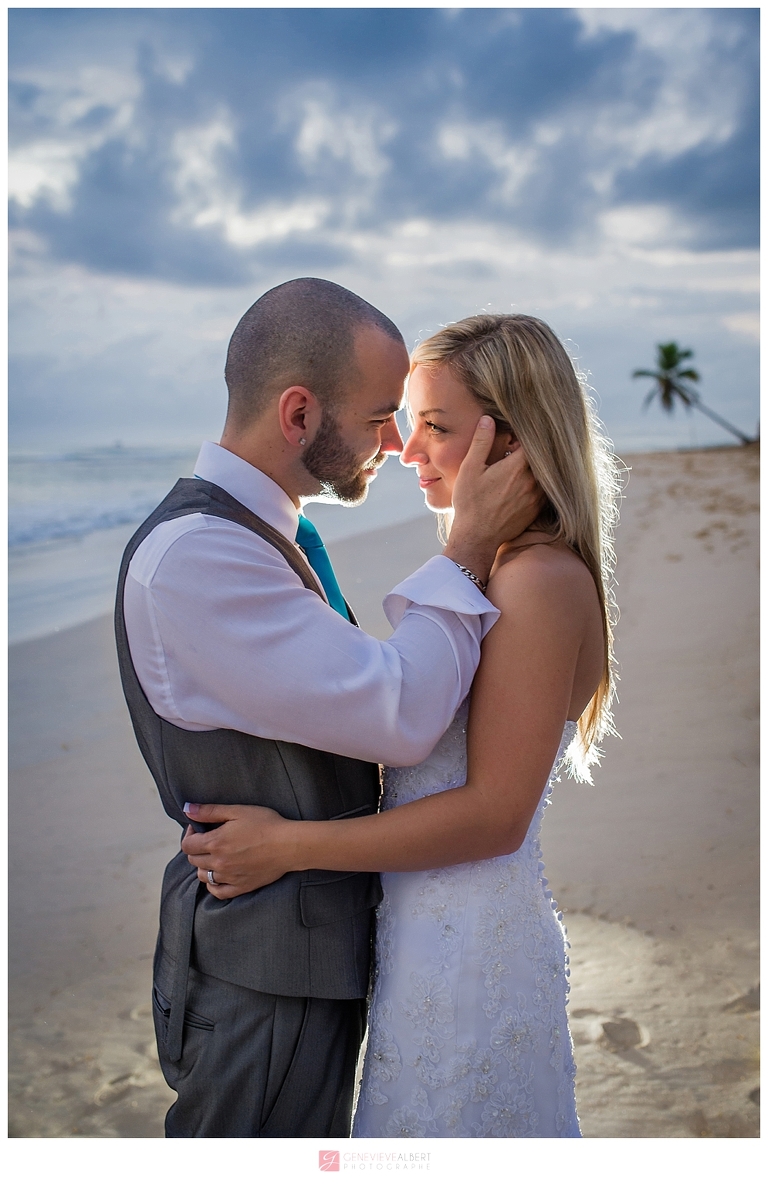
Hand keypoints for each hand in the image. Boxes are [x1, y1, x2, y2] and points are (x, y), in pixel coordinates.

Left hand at [181, 803, 295, 898]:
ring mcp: (229, 877)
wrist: (289, 845)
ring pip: (203, 876)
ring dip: (203, 866)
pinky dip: (213, 885)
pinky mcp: (241, 887)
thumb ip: (209, 811)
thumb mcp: (238, 811)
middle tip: (209, 839)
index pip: (187, 845)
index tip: (199, 828)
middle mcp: (218, 863)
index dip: (189, 834)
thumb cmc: (266, 824)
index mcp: (215, 843)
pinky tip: (218, 875)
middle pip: (193, 860)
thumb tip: (187, 809)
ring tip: (215, 855)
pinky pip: (217, 892)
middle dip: (196, 848)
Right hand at [445, 418, 543, 581]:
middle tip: (524, 443)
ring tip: (527, 460)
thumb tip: (488, 419)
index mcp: (517, 467)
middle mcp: (532, 481)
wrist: (477, 538)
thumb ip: (482, 442)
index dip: (529, 433)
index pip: (534, 441)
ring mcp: (537, 496)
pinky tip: (527, 480)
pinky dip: (540, 481)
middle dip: (535, 448)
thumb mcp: (470, 469)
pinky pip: (545, 489)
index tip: (522, 429)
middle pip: (543, 456)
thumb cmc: (471, 503)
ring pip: (546, 473)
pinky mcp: (537, 509)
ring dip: (539, 465)